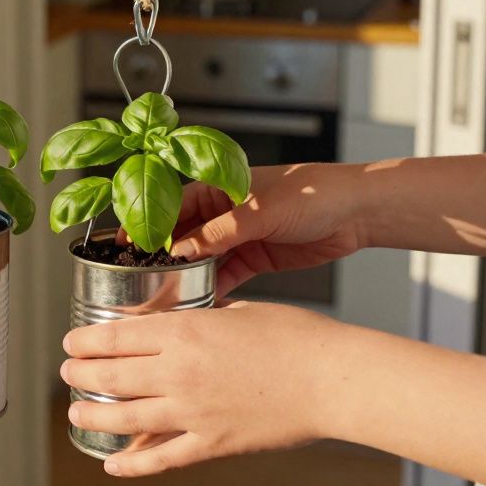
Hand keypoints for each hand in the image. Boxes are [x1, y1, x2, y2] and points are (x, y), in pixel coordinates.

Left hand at [61, 302, 349, 476]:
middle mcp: (179, 371)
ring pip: (124, 416)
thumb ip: (201, 321)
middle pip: (110, 375)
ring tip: (76, 412)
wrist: (331, 378)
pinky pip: (161, 457)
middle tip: (67, 373)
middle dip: (79, 375)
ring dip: (92, 414)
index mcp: (184, 331)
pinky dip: (131, 463)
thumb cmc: (295, 337)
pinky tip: (113, 463)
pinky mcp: (211, 442)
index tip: (71, 342)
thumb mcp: (238, 311)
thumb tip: (179, 329)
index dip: (85, 341)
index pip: (116, 337)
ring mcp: (192, 410)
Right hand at [162, 164, 368, 295]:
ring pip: (203, 257)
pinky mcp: (255, 257)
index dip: (151, 223)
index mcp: (219, 186)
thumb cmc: (312, 193)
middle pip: (184, 234)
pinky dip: (213, 287)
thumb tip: (181, 250)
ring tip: (168, 293)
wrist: (355, 212)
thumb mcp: (259, 211)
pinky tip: (201, 300)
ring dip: (188, 274)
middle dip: (165, 255)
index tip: (130, 244)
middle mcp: (224, 211)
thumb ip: (219, 232)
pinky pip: (226, 274)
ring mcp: (238, 236)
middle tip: (145, 276)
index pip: (174, 204)